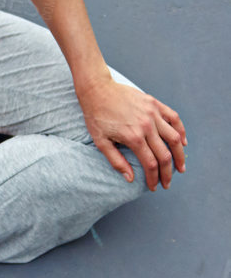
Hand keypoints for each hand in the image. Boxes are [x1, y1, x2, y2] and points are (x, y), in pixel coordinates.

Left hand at [75, 74, 186, 188]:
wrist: (97, 90)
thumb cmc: (96, 117)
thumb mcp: (101, 142)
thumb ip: (116, 161)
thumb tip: (130, 179)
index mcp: (133, 137)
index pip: (150, 164)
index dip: (154, 178)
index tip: (154, 187)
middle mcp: (146, 126)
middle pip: (165, 154)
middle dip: (168, 173)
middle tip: (167, 183)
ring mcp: (152, 113)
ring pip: (174, 138)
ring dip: (180, 155)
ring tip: (181, 167)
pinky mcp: (154, 104)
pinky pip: (174, 118)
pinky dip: (181, 131)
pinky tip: (182, 142)